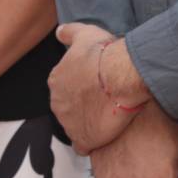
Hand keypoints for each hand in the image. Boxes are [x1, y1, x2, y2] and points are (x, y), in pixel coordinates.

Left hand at [51, 23, 143, 153]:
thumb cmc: (104, 54)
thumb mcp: (85, 33)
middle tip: (105, 101)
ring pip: (76, 126)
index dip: (82, 87)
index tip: (97, 85)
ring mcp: (68, 123)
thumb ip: (69, 32)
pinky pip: (82, 145)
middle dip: (84, 106)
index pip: (65, 87)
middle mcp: (57, 103)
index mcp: (56, 80)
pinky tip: (105, 136)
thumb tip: (59, 32)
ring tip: (109, 118)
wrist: (121, 76)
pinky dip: (91, 142)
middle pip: (69, 108)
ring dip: (89, 123)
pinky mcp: (82, 138)